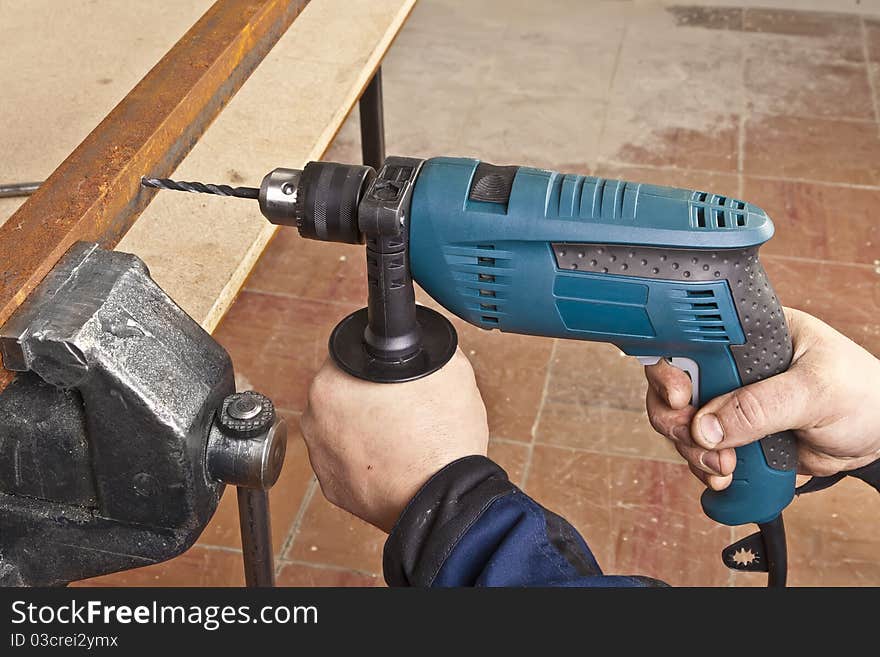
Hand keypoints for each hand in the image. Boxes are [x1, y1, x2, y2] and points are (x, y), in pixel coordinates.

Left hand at [300, 348, 488, 531]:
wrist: (445, 501)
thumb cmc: (442, 440)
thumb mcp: (448, 369)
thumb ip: (419, 348)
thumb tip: (416, 344)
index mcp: (331, 384)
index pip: (345, 357)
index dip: (373, 363)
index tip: (389, 375)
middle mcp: (315, 420)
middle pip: (340, 394)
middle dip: (366, 397)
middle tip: (401, 406)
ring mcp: (320, 457)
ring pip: (342, 429)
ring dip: (364, 430)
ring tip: (400, 437)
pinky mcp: (331, 487)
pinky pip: (346, 461)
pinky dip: (365, 459)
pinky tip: (392, 459)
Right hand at [645, 307, 879, 489]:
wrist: (879, 438)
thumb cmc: (863, 395)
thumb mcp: (815, 392)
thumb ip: (761, 406)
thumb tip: (706, 427)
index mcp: (749, 336)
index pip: (692, 340)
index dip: (673, 367)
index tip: (680, 398)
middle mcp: (732, 365)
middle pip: (674, 385)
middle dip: (677, 419)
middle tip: (696, 439)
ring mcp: (730, 400)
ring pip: (681, 422)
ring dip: (694, 450)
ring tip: (726, 465)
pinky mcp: (735, 432)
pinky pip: (700, 448)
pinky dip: (705, 466)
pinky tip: (728, 474)